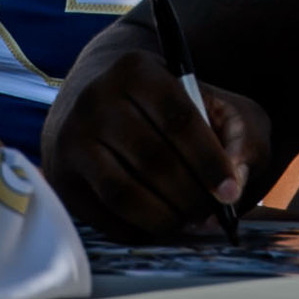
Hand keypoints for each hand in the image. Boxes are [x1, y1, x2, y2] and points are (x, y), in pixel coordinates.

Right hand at [42, 40, 268, 240]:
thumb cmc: (169, 107)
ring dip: (165, 218)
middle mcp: (96, 99)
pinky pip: (103, 215)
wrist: (99, 99)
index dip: (208, 161)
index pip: (179, 121)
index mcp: (137, 70)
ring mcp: (71, 138)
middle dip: (190, 196)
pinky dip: (137, 229)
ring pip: (124, 193)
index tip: (229, 192)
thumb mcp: (213, 103)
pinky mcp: (59, 175)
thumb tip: (236, 183)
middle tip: (211, 214)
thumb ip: (239, 136)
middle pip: (153, 161)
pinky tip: (158, 222)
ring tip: (187, 220)